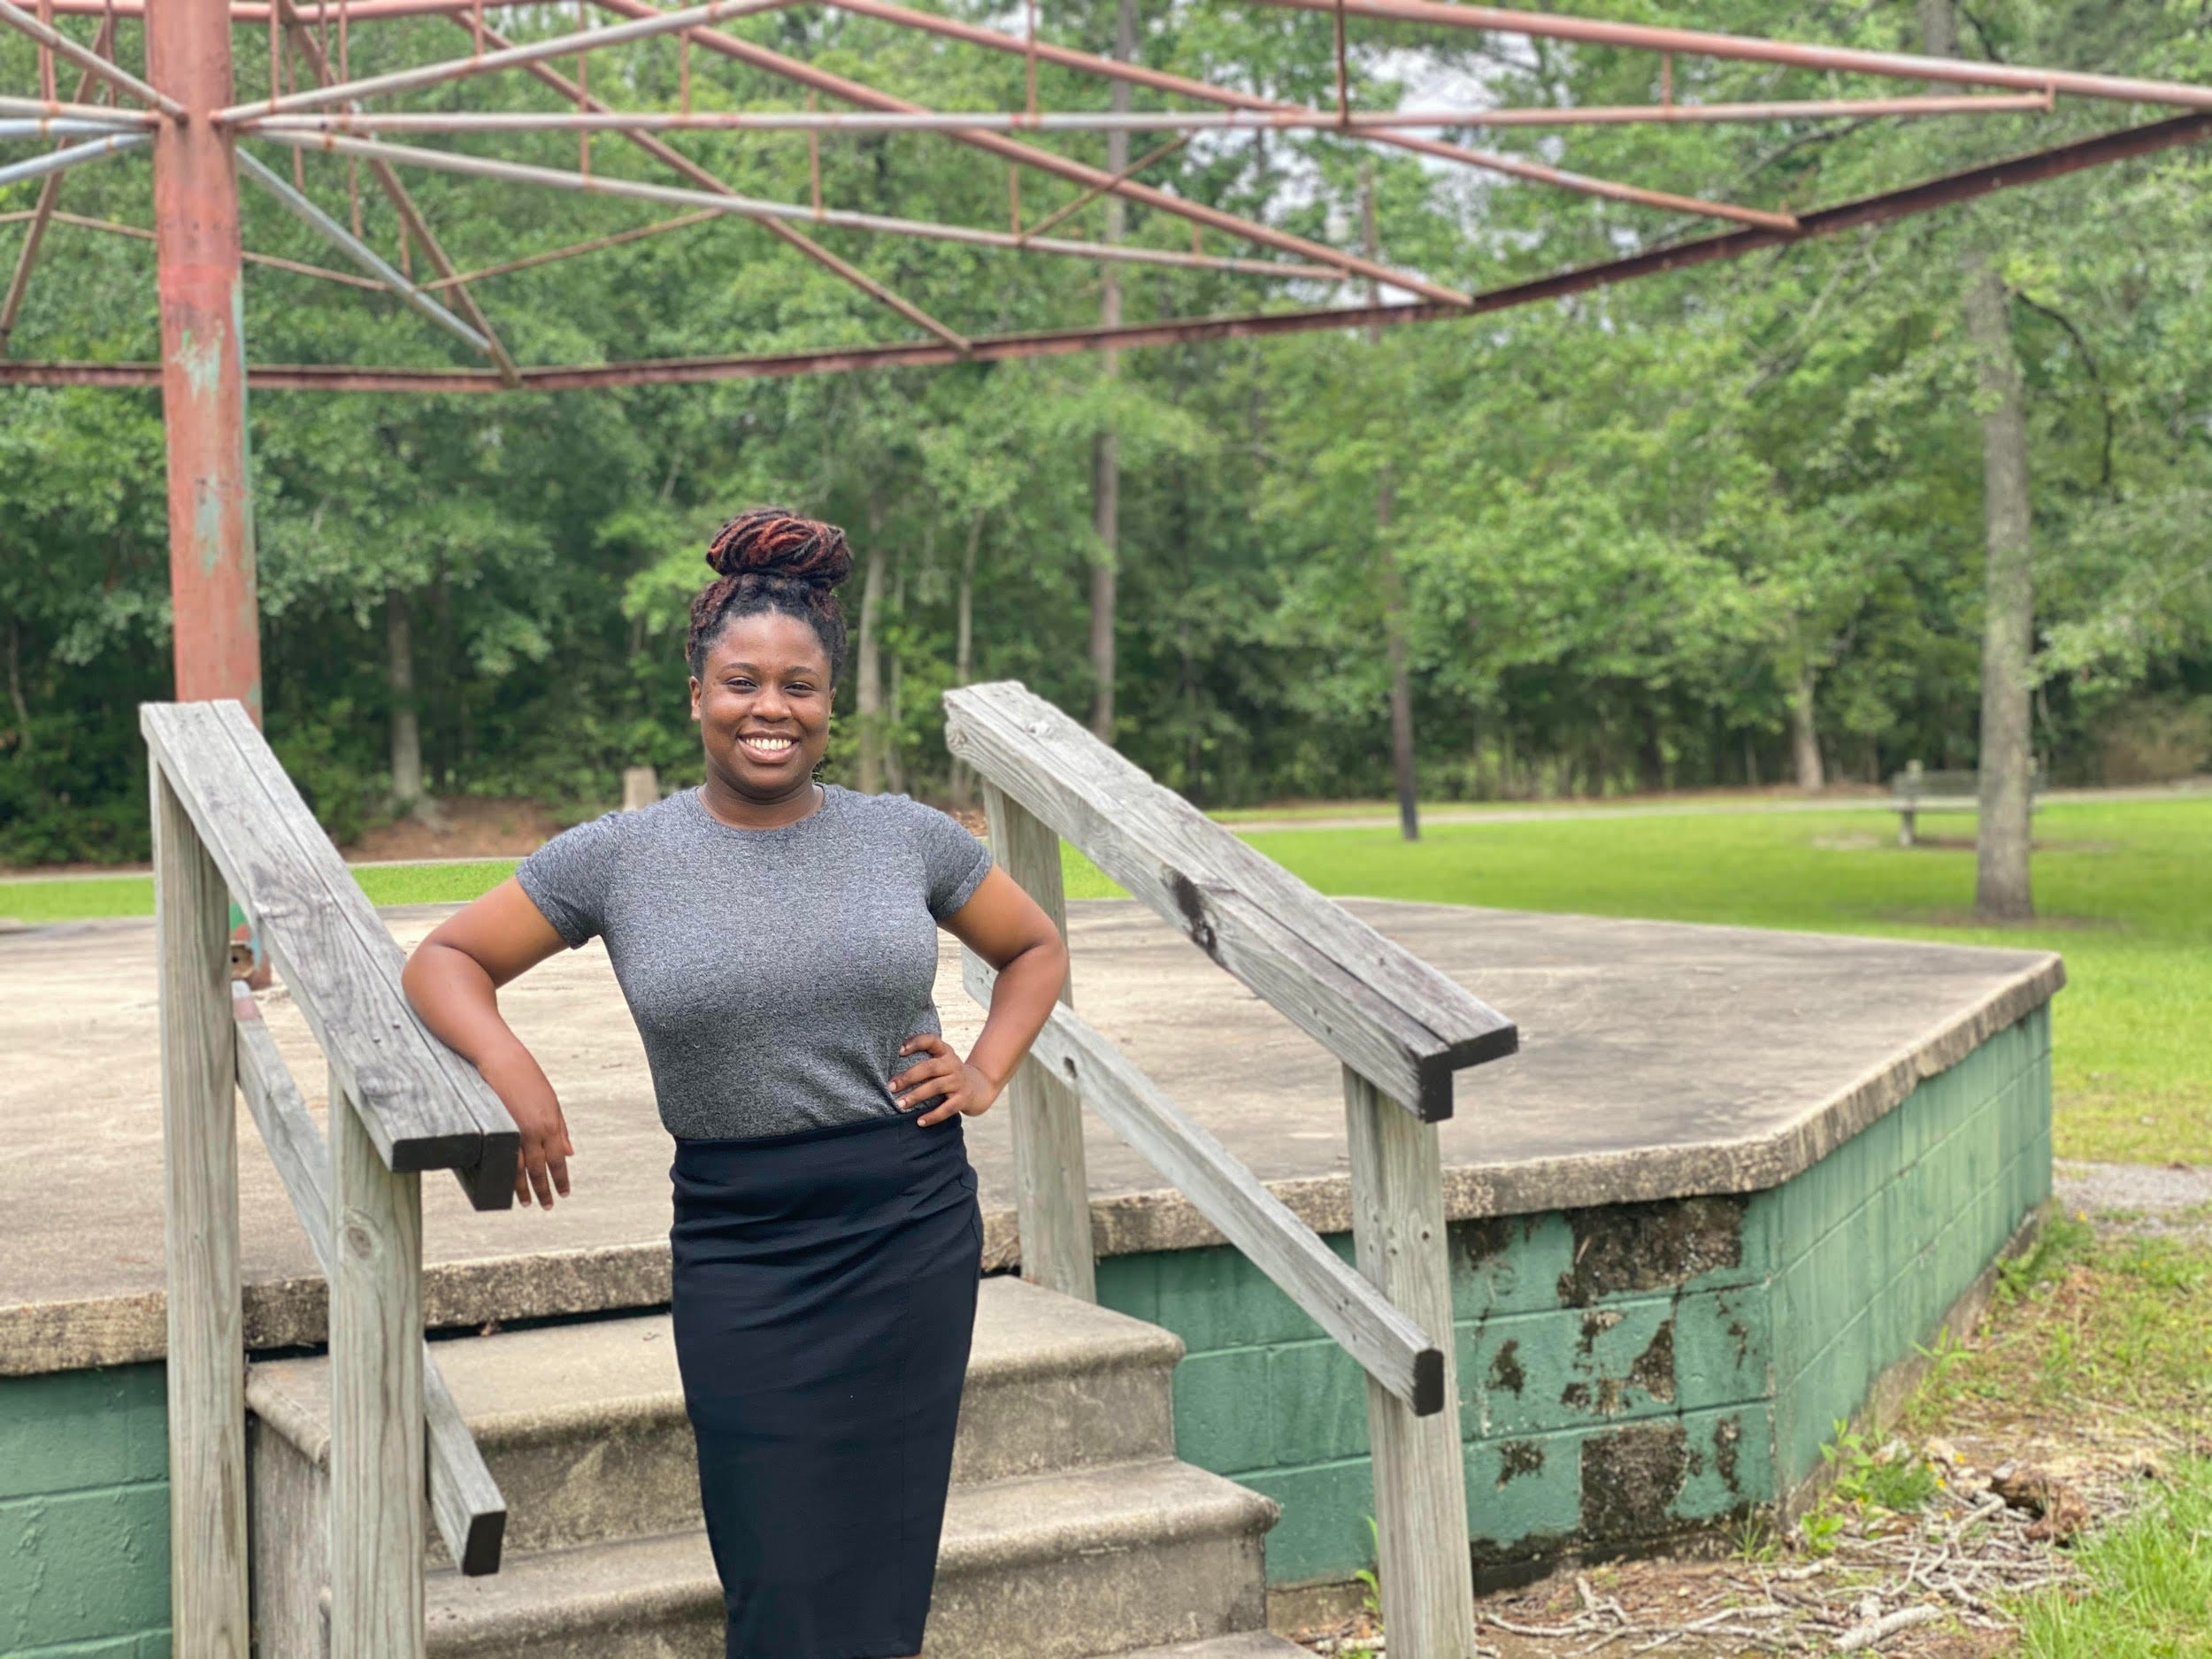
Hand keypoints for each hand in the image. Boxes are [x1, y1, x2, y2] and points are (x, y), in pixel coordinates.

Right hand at [481, 1049, 573, 1208]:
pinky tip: (508, 1185)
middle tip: (547, 1206)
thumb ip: (561, 1129)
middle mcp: (534, 1131)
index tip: (564, 1193)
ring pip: (520, 1169)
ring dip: (524, 1189)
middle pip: (540, 1169)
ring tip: (527, 1203)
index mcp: (551, 1124)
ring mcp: (514, 1132)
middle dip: (544, 1190)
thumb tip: (569, 1154)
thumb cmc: (528, 1078)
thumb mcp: (552, 1102)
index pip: (558, 1160)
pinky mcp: (497, 1129)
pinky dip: (507, 1174)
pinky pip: (503, 1158)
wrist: (500, 1060)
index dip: (561, 1179)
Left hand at [891, 1033, 1001, 1126]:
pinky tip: (920, 1121)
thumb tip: (893, 1074)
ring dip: (916, 1096)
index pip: (931, 1041)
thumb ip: (925, 1061)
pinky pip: (947, 1108)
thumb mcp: (943, 1061)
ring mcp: (959, 1082)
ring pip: (935, 1087)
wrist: (981, 1087)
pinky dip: (932, 1116)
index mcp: (945, 1052)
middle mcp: (953, 1064)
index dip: (916, 1043)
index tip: (900, 1051)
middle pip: (929, 1067)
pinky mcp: (963, 1099)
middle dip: (908, 1077)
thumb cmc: (951, 1074)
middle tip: (891, 1086)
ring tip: (900, 1104)